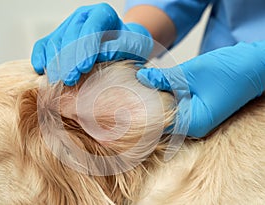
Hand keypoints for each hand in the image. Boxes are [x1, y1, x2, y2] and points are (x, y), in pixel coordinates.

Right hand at [31, 3, 152, 84]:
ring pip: (55, 41)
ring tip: (56, 82)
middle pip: (70, 36)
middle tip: (69, 80)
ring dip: (54, 63)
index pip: (90, 29)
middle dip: (68, 60)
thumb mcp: (133, 46)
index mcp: (102, 13)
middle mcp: (83, 16)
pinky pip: (44, 44)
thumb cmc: (129, 45)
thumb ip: (119, 48)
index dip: (85, 49)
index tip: (83, 69)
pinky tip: (40, 70)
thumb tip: (101, 54)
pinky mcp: (58, 36)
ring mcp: (68, 24)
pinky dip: (40, 56)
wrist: (123, 43)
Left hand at [137, 41, 264, 137]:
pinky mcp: (199, 110)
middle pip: (162, 120)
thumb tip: (141, 79)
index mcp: (193, 122)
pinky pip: (177, 108)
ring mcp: (198, 120)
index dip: (142, 111)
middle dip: (147, 105)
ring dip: (157, 100)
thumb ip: (164, 78)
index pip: (159, 124)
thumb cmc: (230, 71)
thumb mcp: (191, 72)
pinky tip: (157, 87)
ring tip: (139, 89)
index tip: (126, 101)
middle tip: (129, 92)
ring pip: (169, 113)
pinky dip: (168, 98)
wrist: (254, 66)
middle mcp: (195, 126)